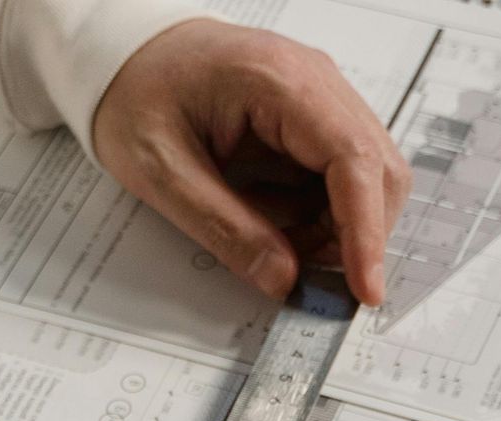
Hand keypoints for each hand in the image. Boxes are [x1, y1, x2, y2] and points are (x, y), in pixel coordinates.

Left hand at [94, 18, 411, 305]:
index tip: (364, 286)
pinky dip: (318, 214)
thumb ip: (225, 229)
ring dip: (333, 228)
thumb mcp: (162, 172)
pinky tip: (275, 221)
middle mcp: (313, 81)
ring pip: (365, 178)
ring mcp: (318, 98)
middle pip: (377, 169)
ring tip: (274, 242)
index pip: (352, 158)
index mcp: (278, 81)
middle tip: (312, 280)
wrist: (123, 53)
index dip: (366, 230)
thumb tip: (283, 278)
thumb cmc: (135, 92)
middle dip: (355, 235)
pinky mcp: (311, 118)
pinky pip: (339, 177)